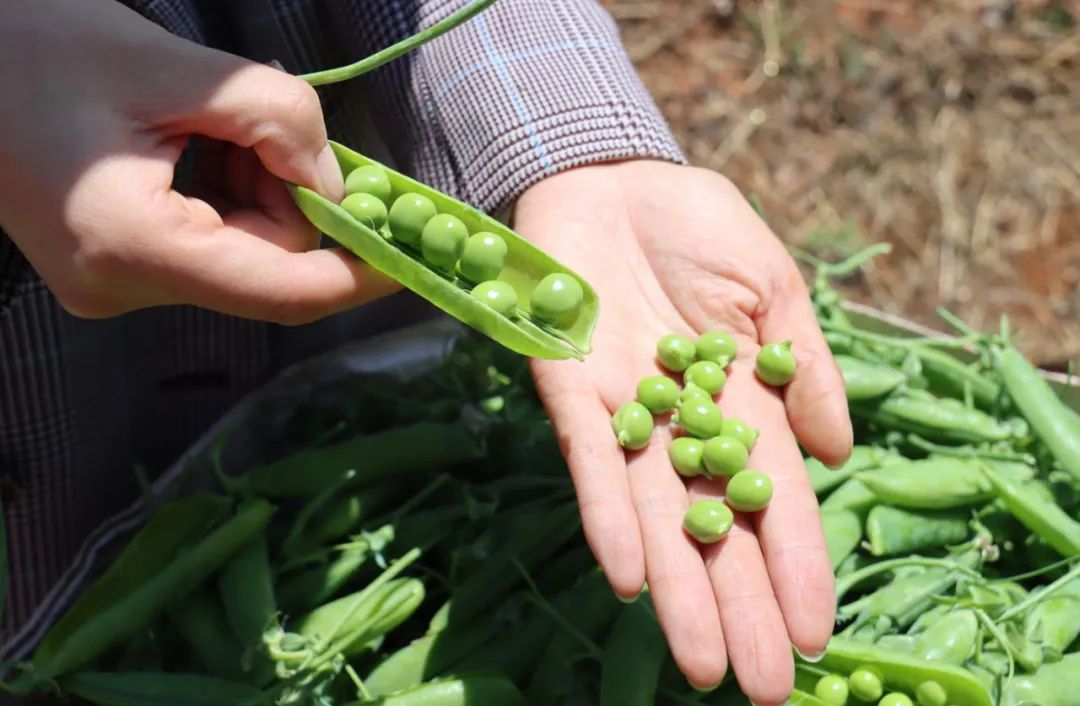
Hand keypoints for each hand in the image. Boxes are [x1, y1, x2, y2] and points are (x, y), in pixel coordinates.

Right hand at [0, 0, 398, 322]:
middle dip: (290, 196)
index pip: (279, 291)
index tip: (406, 253)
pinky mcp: (118, 266)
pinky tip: (189, 140)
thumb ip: (276, 120)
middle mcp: (124, 286)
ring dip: (255, 186)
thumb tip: (337, 182)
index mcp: (133, 247)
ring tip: (201, 120)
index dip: (355, 275)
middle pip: (267, 266)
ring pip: (243, 252)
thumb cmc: (36, 45)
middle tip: (259, 124)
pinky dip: (227, 192)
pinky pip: (211, 243)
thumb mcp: (172, 66)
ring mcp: (117, 283)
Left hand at [516, 160, 851, 702]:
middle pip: (714, 530)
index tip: (816, 634)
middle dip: (739, 606)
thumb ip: (804, 365)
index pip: (774, 500)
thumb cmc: (696, 226)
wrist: (609, 180)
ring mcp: (626, 412)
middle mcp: (682, 425)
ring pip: (654, 516)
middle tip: (760, 687)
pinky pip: (590, 463)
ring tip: (701, 662)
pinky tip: (630, 576)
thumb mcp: (772, 285)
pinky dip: (609, 516)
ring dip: (677, 589)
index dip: (796, 565)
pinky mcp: (569, 390)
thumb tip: (838, 453)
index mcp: (740, 403)